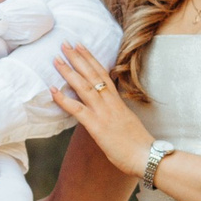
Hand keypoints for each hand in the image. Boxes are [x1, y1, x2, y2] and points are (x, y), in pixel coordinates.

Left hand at [51, 42, 153, 179]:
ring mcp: (104, 113)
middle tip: (65, 43)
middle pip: (93, 74)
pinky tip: (52, 90)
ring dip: (69, 72)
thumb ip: (116, 113)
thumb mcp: (127, 123)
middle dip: (78, 57)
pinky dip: (63, 99)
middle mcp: (111, 103)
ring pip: (84, 87)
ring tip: (56, 59)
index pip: (104, 74)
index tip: (81, 46)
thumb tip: (106, 111)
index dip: (91, 59)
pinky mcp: (97, 127)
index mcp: (118, 102)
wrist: (148, 156)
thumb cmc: (139, 145)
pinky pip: (78, 110)